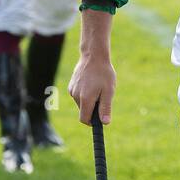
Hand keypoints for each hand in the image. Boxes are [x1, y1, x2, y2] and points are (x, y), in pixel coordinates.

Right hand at [69, 10, 116, 124]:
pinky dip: (85, 94)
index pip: (84, 119)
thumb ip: (105, 108)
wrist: (94, 56)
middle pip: (84, 111)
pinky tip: (92, 83)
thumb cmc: (104, 73)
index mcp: (85, 99)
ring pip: (81, 103)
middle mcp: (75, 96)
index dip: (92, 122)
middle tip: (103, 97)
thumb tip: (105, 123)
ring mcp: (72, 90)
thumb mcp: (109, 91)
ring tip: (98, 87)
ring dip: (90, 100)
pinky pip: (78, 95)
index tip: (100, 119)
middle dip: (93, 109)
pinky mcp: (71, 85)